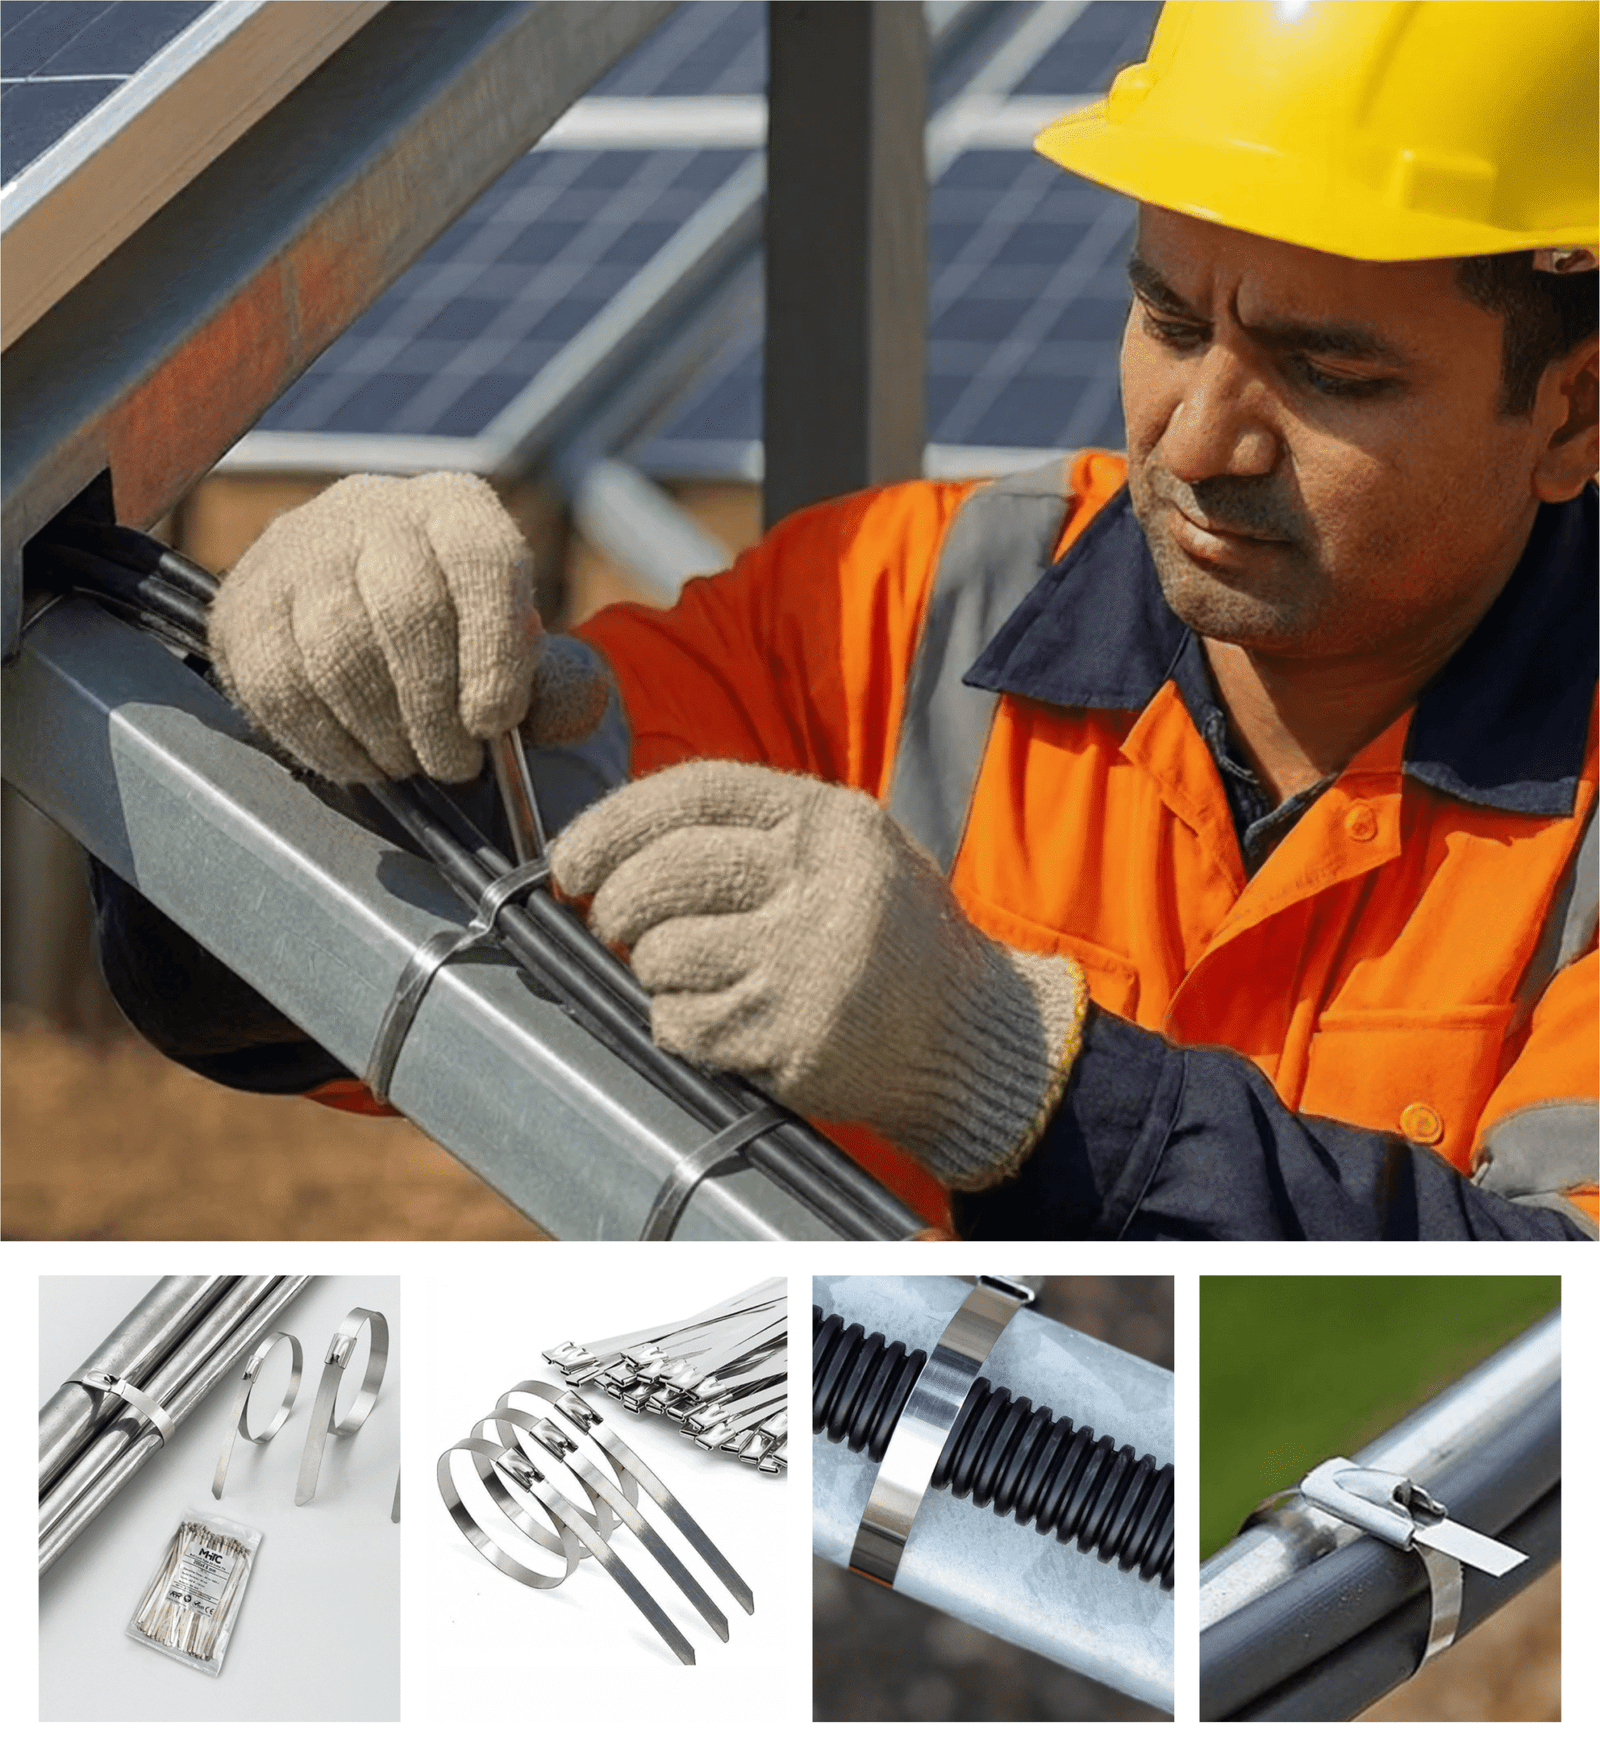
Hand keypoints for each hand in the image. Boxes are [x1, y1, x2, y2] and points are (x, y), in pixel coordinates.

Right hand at [208, 473, 608, 782]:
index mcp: (458, 510)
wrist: (370, 616)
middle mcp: (373, 511)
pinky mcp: (242, 604)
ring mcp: (298, 551)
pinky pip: (275, 684)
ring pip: (334, 649)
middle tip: (454, 765)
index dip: (491, 652)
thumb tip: (561, 710)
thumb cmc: (468, 644)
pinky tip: (361, 762)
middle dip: (434, 709)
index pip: (479, 563)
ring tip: (411, 763)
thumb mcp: (530, 652)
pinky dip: (324, 741)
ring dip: (381, 732)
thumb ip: (559, 684)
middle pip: (403, 610)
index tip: (495, 725)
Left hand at [551, 761, 1086, 1188]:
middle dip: (617, 905)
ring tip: (697, 977)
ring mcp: (806, 963)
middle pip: (662, 876)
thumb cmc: (890, 937)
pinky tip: (719, 1022)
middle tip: (616, 925)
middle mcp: (820, 882)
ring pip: (661, 956)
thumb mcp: (845, 852)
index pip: (694, 794)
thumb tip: (611, 850)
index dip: (613, 822)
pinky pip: (680, 1024)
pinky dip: (678, 1025)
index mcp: (830, 821)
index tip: (569, 857)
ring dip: (655, 972)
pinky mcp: (791, 1035)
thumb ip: (751, 836)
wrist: (970, 1036)